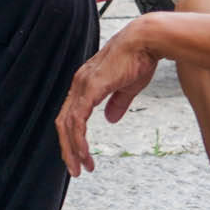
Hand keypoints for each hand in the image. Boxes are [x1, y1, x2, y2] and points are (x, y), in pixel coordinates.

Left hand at [56, 30, 161, 175]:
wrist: (146, 40)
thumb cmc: (139, 58)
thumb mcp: (127, 87)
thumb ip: (116, 103)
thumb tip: (110, 119)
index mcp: (85, 84)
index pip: (70, 115)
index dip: (72, 137)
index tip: (79, 155)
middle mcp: (79, 84)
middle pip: (63, 123)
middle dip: (67, 149)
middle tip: (74, 169)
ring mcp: (82, 85)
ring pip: (68, 124)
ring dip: (72, 149)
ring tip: (80, 167)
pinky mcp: (91, 87)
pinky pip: (78, 119)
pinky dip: (78, 138)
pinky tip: (83, 152)